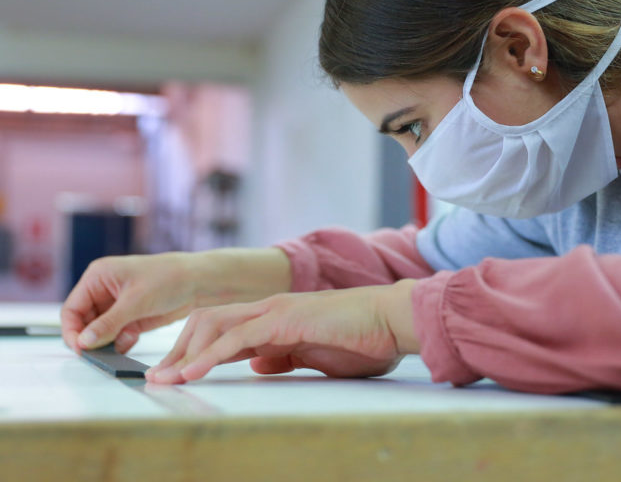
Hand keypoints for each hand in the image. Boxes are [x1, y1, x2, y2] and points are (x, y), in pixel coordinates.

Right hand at [61, 248, 290, 353]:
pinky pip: (117, 335)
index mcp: (99, 277)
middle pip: (84, 322)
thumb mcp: (136, 302)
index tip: (80, 349)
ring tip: (114, 351)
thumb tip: (84, 342)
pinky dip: (120, 342)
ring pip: (100, 331)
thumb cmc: (169, 278)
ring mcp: (118, 305)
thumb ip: (108, 323)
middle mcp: (104, 290)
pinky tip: (129, 342)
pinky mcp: (132, 317)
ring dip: (106, 343)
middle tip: (95, 356)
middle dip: (90, 339)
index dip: (72, 330)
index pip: (72, 308)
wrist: (199, 282)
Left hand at [145, 280, 419, 383]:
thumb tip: (257, 366)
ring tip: (165, 379)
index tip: (175, 375)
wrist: (391, 320)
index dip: (195, 352)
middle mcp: (268, 309)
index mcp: (275, 319)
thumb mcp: (315, 356)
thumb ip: (284, 357)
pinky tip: (191, 372)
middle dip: (179, 350)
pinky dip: (210, 355)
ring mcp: (275, 310)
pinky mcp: (284, 318)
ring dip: (186, 353)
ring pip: (215, 325)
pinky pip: (237, 337)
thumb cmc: (362, 339)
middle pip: (208, 322)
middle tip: (159, 378)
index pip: (224, 332)